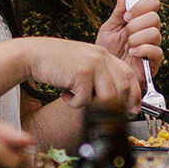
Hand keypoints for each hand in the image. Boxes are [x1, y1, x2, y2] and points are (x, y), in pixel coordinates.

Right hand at [24, 38, 141, 111]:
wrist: (33, 55)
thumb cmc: (56, 63)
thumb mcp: (83, 65)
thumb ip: (99, 76)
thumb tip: (115, 100)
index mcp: (104, 54)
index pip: (128, 75)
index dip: (134, 94)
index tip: (133, 109)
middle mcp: (101, 57)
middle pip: (121, 89)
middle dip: (115, 106)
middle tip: (103, 113)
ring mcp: (92, 64)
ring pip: (107, 97)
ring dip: (90, 104)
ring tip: (75, 98)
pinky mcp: (81, 73)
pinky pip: (85, 100)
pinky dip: (73, 103)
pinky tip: (64, 94)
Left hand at [95, 0, 163, 70]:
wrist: (104, 74)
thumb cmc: (107, 51)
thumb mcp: (109, 28)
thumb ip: (118, 11)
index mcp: (140, 20)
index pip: (152, 3)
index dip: (141, 6)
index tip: (126, 16)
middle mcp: (149, 31)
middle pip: (155, 17)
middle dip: (136, 24)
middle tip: (125, 33)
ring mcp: (153, 46)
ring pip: (155, 33)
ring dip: (137, 38)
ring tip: (127, 46)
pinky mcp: (154, 62)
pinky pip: (157, 51)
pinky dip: (143, 49)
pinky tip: (132, 53)